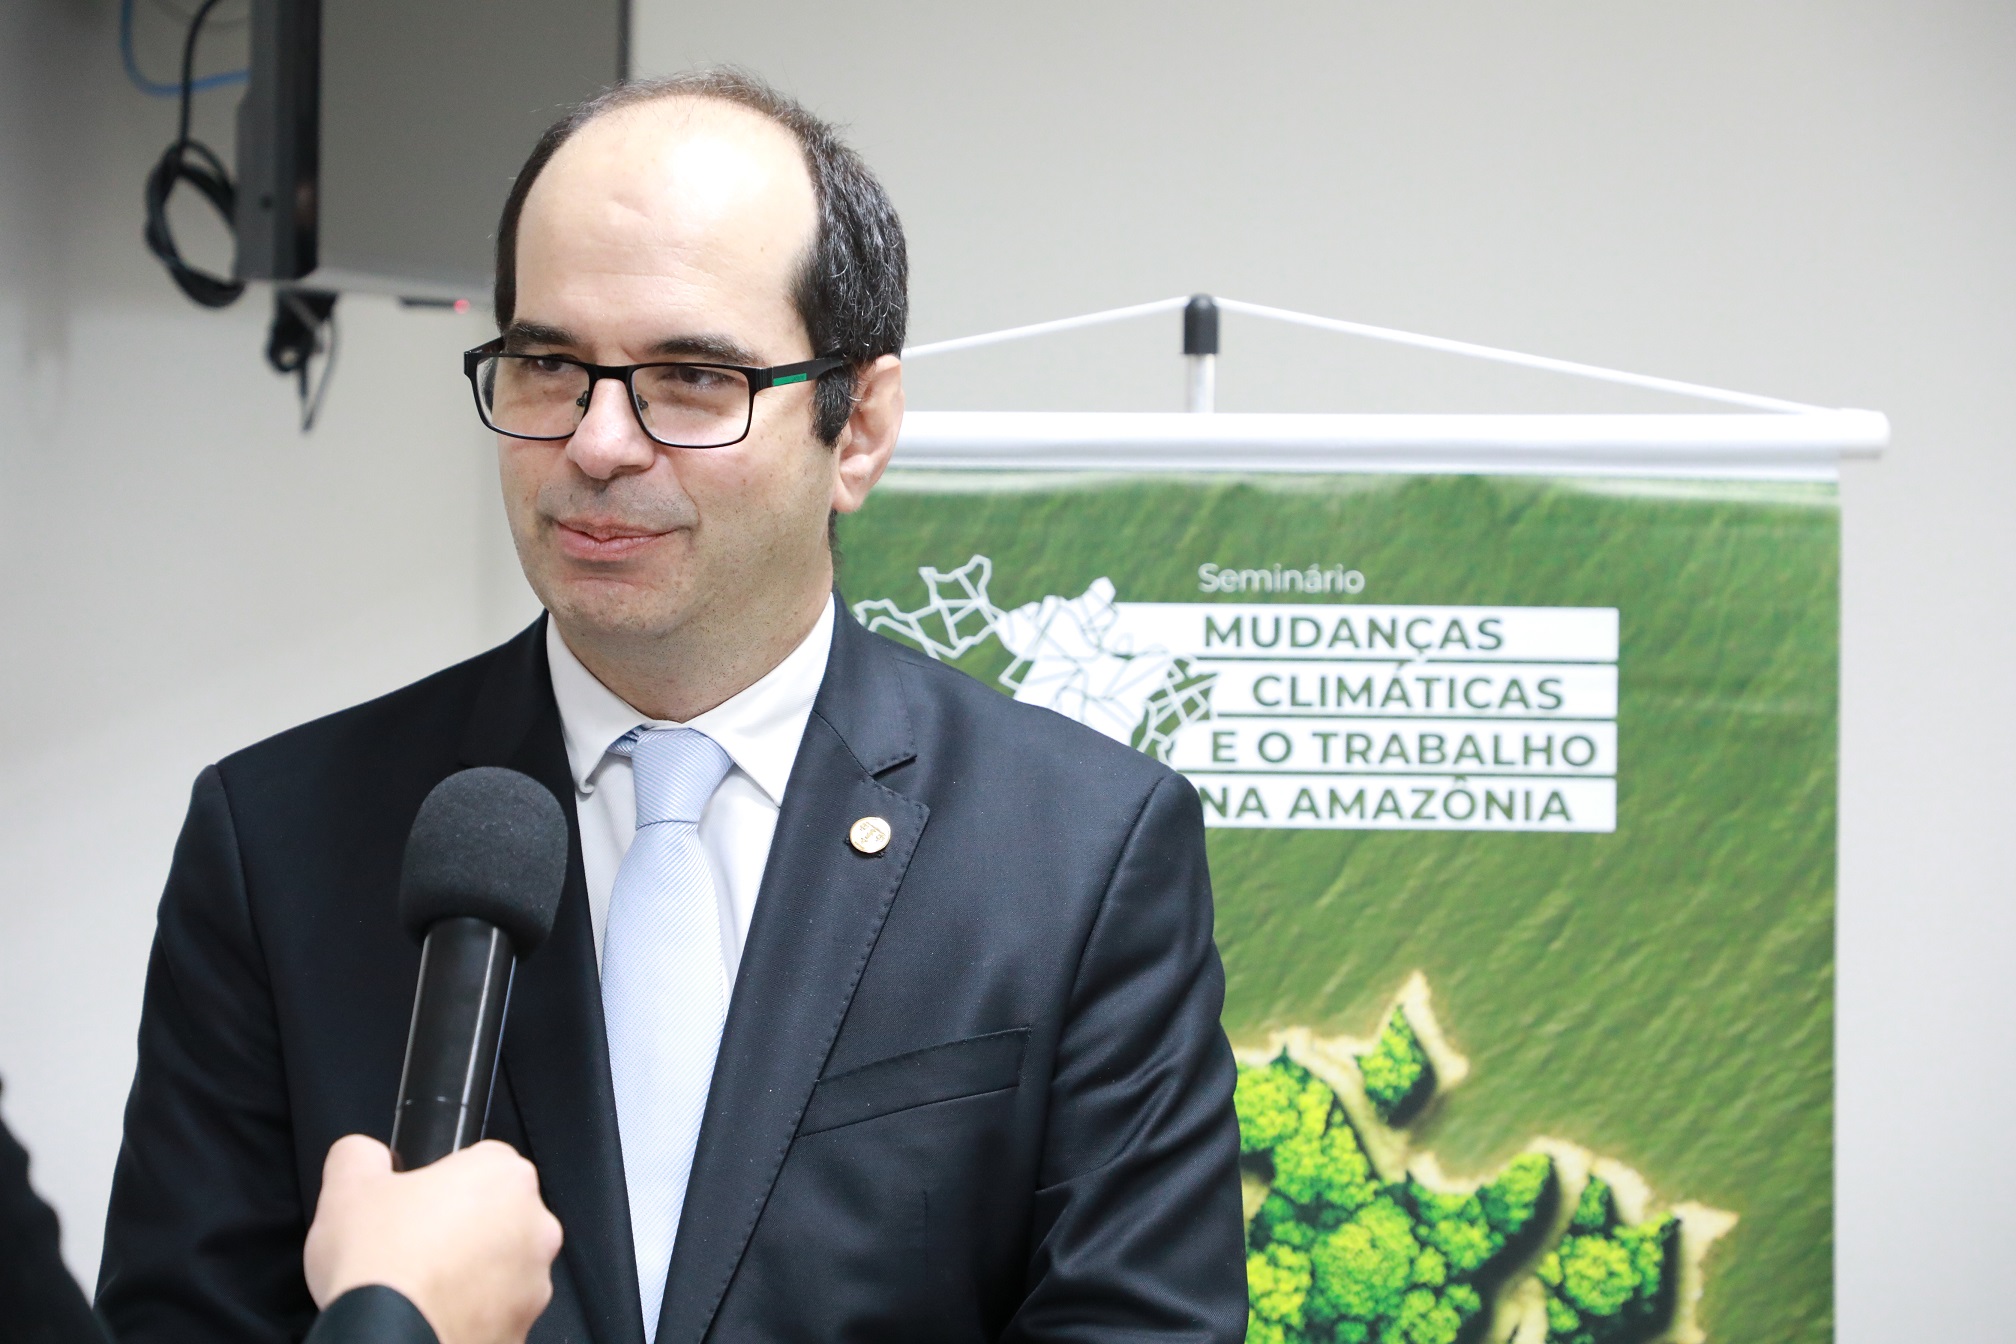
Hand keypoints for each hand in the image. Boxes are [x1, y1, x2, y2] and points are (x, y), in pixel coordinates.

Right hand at [304, 1135, 562, 1343]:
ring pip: (502, 1266)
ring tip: (420, 1287)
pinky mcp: (525, 1330)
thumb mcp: (346, 1188)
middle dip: (462, 1227)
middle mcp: (536, 1226)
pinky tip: (433, 1316)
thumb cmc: (379, 1265)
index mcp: (505, 1177)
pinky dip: (471, 1314)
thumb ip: (361, 1155)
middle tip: (413, 1247)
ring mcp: (536, 1282)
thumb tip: (366, 1155)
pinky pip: (498, 1312)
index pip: (480, 1162)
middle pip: (498, 1215)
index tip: (415, 1204)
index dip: (441, 1181)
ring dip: (471, 1273)